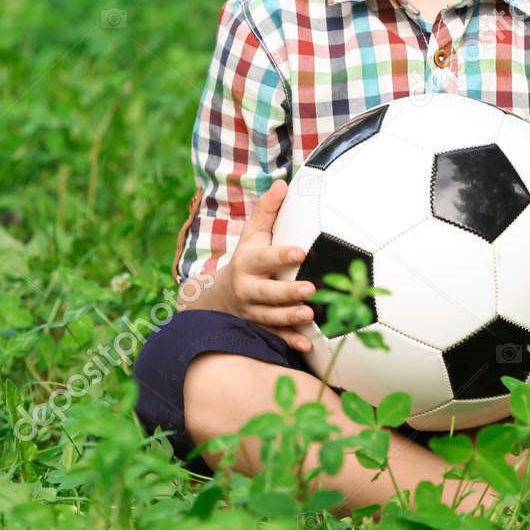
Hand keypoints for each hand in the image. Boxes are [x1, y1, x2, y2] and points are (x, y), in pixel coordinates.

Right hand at [215, 180, 317, 351]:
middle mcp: (247, 289)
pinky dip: (290, 343)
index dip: (281, 256)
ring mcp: (252, 312)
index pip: (264, 258)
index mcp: (247, 263)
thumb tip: (283, 183)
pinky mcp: (259, 329)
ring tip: (310, 315)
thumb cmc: (248, 258)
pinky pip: (274, 338)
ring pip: (270, 318)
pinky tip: (308, 346)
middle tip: (310, 289)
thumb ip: (267, 211)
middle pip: (267, 293)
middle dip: (287, 292)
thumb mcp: (253, 234)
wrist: (219, 296)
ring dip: (290, 319)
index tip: (301, 252)